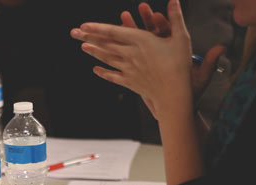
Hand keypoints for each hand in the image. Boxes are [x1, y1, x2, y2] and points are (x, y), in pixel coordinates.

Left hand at [71, 0, 192, 119]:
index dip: (97, 28)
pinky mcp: (130, 82)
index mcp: (141, 41)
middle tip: (74, 33)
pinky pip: (114, 77)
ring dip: (94, 52)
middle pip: (106, 44)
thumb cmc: (180, 66)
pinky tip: (95, 70)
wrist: (174, 94)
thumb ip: (176, 18)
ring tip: (83, 47)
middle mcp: (131, 55)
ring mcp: (129, 70)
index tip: (84, 25)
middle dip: (89, 37)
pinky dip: (104, 73)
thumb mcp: (181, 38)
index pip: (114, 32)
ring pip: (107, 59)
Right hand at [120, 2, 224, 102]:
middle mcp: (162, 55)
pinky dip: (121, 50)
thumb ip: (209, 63)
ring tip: (124, 16)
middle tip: (142, 8)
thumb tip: (221, 48)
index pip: (169, 33)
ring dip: (131, 29)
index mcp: (176, 53)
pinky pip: (129, 59)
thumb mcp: (201, 78)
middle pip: (153, 33)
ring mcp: (150, 62)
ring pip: (139, 44)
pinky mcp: (140, 72)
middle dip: (146, 20)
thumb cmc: (190, 95)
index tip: (158, 15)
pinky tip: (114, 41)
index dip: (163, 23)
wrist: (178, 110)